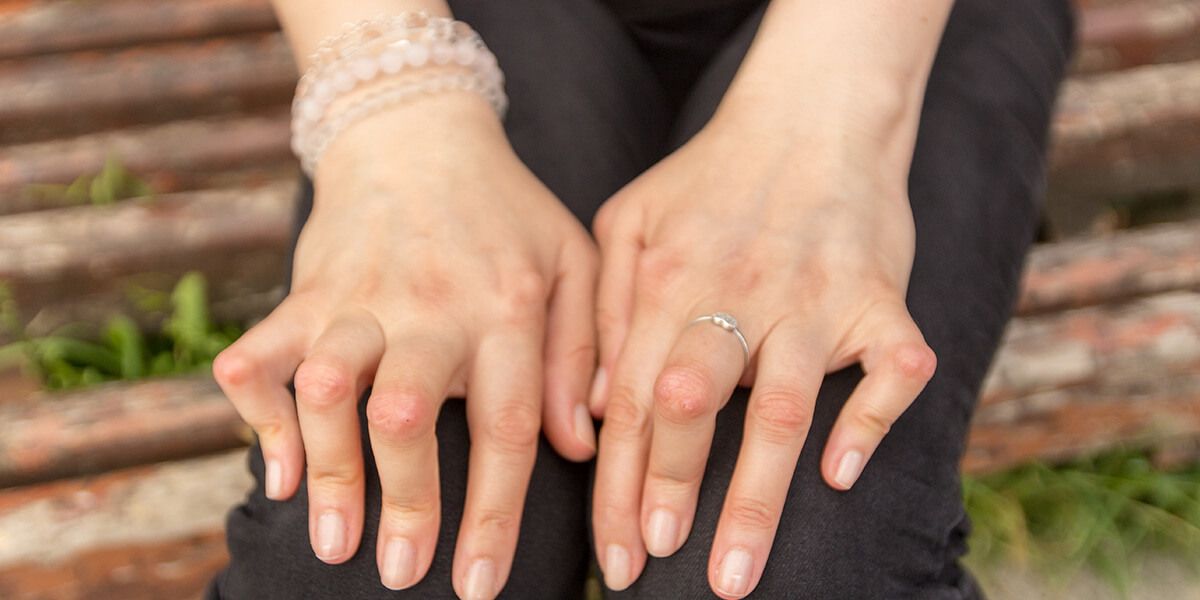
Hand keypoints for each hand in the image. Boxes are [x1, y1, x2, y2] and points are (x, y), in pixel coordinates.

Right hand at [213, 96, 598, 596]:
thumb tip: (580, 445)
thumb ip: (585, 351)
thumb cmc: (507, 212)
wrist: (415, 134)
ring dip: (328, 472)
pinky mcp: (305, 293)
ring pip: (327, 390)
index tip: (479, 586)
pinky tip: (277, 472)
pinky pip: (262, 358)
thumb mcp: (574, 261)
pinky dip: (259, 419)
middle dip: (405, 504)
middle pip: (408, 417)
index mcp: (507, 309)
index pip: (507, 425)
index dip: (493, 514)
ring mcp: (360, 299)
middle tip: (402, 575)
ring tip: (335, 541)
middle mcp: (430, 308)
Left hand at [589, 114, 936, 597]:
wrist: (815, 116)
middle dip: (668, 491)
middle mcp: (735, 295)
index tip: (614, 553)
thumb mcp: (627, 222)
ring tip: (734, 570)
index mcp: (666, 283)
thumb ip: (602, 310)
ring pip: (780, 406)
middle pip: (692, 406)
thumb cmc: (710, 179)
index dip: (616, 484)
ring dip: (756, 493)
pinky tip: (842, 474)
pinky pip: (888, 368)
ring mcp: (813, 299)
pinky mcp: (880, 299)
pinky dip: (871, 420)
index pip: (630, 402)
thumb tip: (594, 412)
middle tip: (654, 562)